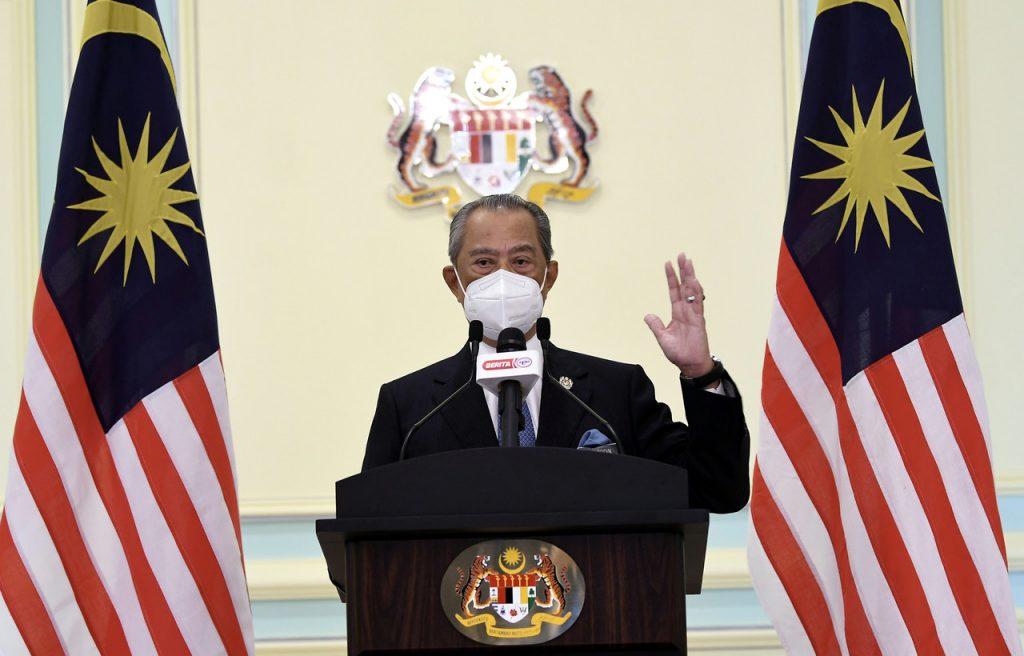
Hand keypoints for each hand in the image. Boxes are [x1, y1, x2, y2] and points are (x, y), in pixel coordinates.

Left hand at [644, 253, 713, 377]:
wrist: (689, 365)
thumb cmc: (678, 352)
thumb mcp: (662, 337)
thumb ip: (656, 325)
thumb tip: (647, 315)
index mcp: (677, 313)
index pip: (674, 291)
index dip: (671, 278)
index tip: (668, 263)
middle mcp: (686, 310)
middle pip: (684, 286)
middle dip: (683, 271)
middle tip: (682, 255)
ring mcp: (694, 314)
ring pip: (692, 291)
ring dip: (690, 276)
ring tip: (688, 262)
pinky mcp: (700, 321)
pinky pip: (698, 304)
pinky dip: (696, 292)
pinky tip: (694, 281)